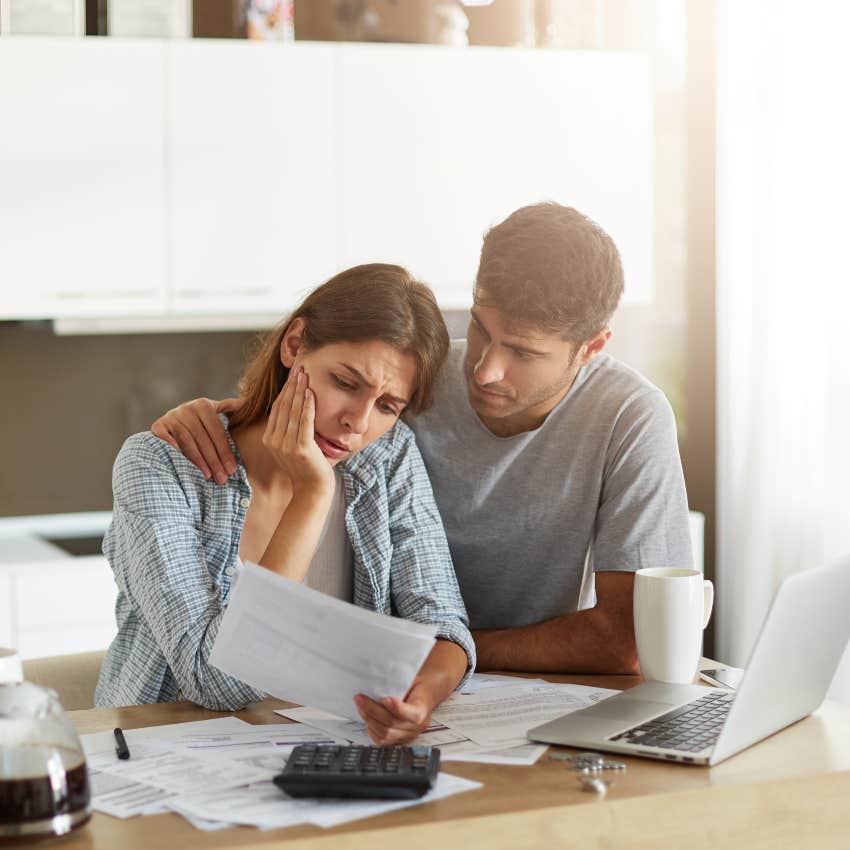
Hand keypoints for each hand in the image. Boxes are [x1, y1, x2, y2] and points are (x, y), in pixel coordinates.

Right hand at [151, 397, 239, 483]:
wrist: (173, 420)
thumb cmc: (202, 422)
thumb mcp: (217, 411)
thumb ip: (231, 408)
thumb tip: (248, 404)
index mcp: (204, 405)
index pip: (217, 432)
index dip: (225, 451)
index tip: (232, 469)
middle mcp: (187, 408)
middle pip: (203, 439)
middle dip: (214, 461)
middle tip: (222, 479)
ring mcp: (171, 416)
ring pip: (187, 442)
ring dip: (198, 461)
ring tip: (209, 477)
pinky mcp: (158, 425)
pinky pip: (165, 439)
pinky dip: (171, 447)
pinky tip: (181, 462)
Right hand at [263, 368, 334, 499]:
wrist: (313, 490)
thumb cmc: (307, 467)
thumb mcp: (292, 446)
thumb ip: (289, 429)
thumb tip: (294, 407)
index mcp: (269, 439)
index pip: (277, 408)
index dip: (285, 390)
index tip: (293, 374)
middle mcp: (274, 441)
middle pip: (283, 406)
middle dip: (292, 385)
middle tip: (299, 367)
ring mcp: (286, 445)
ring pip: (293, 411)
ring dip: (300, 390)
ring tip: (305, 374)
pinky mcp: (301, 448)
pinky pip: (304, 421)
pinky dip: (307, 405)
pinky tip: (310, 392)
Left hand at [354, 687, 433, 745]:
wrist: (422, 696)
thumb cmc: (415, 687)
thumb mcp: (411, 682)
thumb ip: (398, 684)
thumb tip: (379, 680)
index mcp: (423, 710)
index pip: (413, 715)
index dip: (398, 708)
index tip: (385, 698)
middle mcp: (416, 727)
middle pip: (392, 723)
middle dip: (373, 710)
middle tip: (360, 698)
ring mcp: (406, 736)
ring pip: (385, 734)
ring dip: (369, 719)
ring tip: (360, 706)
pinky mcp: (397, 741)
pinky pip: (381, 740)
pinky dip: (371, 729)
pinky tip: (366, 718)